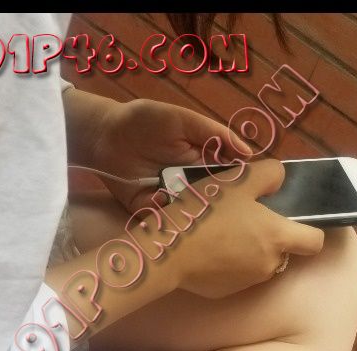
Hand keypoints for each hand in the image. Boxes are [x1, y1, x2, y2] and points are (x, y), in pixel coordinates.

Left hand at [93, 97, 251, 212]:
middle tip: (220, 202)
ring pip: (193, 217)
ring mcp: (173, 202)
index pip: (229, 180)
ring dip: (196, 216)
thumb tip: (248, 152)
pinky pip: (167, 223)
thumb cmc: (146, 122)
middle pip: (214, 203)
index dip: (240, 187)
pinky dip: (169, 219)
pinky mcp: (153, 214)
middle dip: (219, 206)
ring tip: (197, 209)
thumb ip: (214, 133)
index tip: (251, 192)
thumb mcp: (184, 120)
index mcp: (203, 163)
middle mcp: (191, 186)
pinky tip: (167, 208)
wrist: (105, 137)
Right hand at [171, 159, 323, 297]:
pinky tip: (210, 250)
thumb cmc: (206, 212)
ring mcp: (248, 282)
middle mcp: (269, 264)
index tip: (296, 222)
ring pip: (260, 264)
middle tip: (245, 220)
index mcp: (277, 237)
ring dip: (250, 251)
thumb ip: (269, 174)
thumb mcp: (238, 179)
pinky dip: (229, 264)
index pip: (315, 242)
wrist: (168, 250)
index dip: (310, 231)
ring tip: (223, 233)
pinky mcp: (226, 292)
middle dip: (271, 238)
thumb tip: (279, 180)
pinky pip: (236, 276)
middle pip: (283, 252)